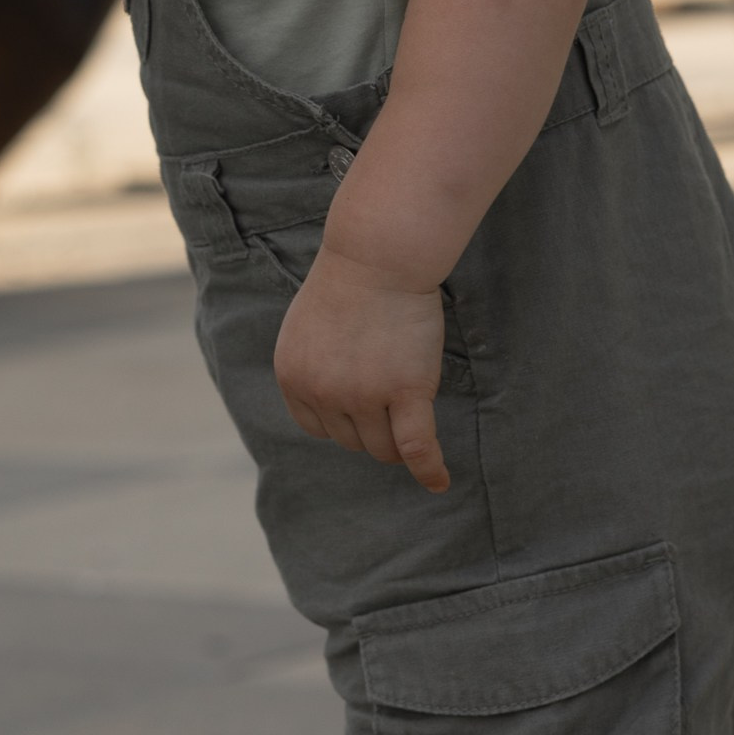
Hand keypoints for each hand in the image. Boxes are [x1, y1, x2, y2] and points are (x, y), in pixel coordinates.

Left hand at [272, 241, 449, 492]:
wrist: (378, 253)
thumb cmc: (350, 281)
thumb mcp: (308, 328)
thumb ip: (313, 368)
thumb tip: (327, 403)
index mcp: (293, 376)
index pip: (316, 426)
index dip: (340, 420)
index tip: (360, 404)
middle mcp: (322, 392)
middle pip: (351, 439)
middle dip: (371, 423)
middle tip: (391, 390)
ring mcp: (362, 395)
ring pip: (383, 447)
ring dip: (397, 440)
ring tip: (412, 412)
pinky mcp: (404, 391)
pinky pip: (416, 447)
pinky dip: (429, 469)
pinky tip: (440, 481)